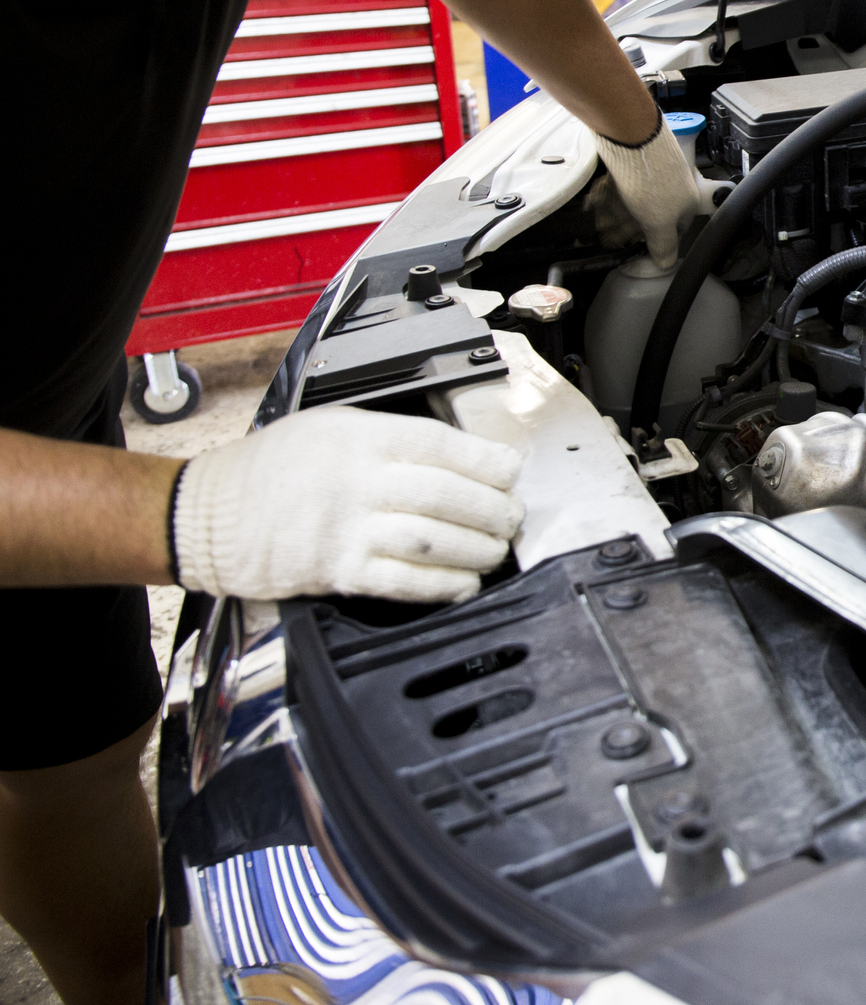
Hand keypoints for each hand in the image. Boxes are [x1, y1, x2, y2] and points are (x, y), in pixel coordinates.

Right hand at [170, 406, 523, 602]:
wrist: (206, 515)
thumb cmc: (269, 469)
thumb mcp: (329, 426)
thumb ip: (390, 437)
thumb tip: (458, 453)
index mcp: (359, 438)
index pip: (441, 445)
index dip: (487, 461)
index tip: (511, 471)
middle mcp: (358, 482)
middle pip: (447, 495)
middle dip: (493, 509)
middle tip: (512, 515)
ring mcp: (348, 529)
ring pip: (434, 540)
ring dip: (478, 549)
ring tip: (495, 549)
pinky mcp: (338, 570)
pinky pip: (404, 581)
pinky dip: (444, 587)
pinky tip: (465, 584)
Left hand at [594, 118, 697, 268]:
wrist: (632, 135)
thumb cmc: (650, 180)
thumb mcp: (659, 224)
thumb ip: (663, 246)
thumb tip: (666, 264)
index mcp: (686, 204)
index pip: (675, 231)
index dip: (655, 241)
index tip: (636, 248)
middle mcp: (673, 188)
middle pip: (650, 215)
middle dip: (627, 228)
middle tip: (606, 236)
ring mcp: (654, 172)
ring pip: (634, 199)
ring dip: (614, 213)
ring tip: (597, 220)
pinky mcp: (636, 160)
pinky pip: (623, 183)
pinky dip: (610, 194)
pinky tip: (595, 200)